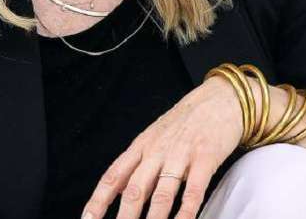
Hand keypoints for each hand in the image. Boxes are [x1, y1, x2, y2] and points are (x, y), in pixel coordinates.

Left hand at [81, 77, 243, 218]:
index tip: (88, 218)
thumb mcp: (153, 137)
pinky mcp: (205, 158)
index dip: (99, 199)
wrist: (217, 99)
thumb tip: (117, 190)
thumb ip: (136, 164)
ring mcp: (179, 154)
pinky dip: (186, 210)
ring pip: (162, 193)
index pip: (113, 176)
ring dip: (154, 218)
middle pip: (134, 188)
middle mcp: (155, 151)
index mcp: (140, 147)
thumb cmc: (184, 122)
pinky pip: (194, 189)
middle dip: (125, 215)